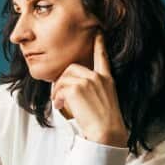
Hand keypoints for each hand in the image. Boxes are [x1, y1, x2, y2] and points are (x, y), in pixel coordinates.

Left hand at [50, 33, 128, 147]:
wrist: (106, 132)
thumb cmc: (103, 124)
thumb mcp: (102, 101)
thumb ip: (89, 90)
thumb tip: (67, 87)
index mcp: (107, 79)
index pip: (103, 57)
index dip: (100, 44)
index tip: (99, 32)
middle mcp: (98, 77)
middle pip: (71, 68)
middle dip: (62, 81)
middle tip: (59, 96)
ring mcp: (88, 80)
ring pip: (63, 78)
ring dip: (57, 91)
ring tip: (60, 103)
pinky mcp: (78, 87)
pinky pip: (59, 87)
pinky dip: (56, 97)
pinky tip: (61, 106)